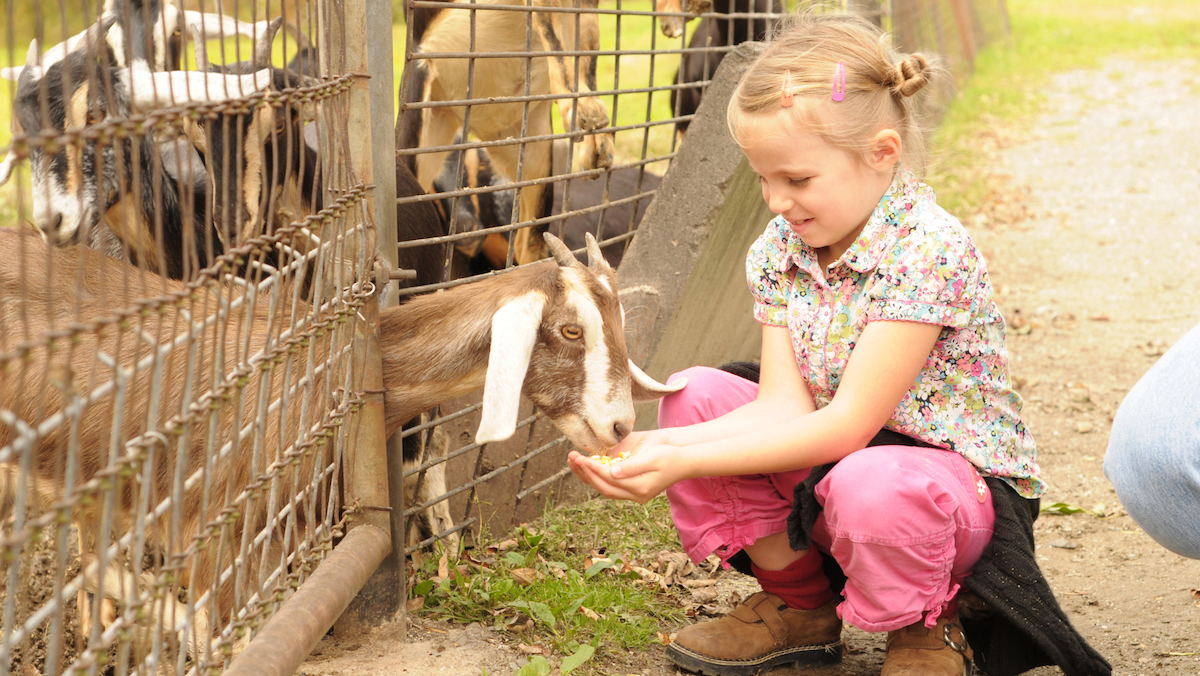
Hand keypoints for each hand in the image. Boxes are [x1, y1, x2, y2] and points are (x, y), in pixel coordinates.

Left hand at [566, 432, 683, 503]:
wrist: (684, 460)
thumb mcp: (652, 457)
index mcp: (640, 488)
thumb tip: (612, 471)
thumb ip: (632, 466)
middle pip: (603, 486)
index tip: (581, 458)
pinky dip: (597, 477)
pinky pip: (609, 486)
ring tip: (574, 462)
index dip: (594, 469)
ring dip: (588, 476)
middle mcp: (635, 495)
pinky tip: (588, 466)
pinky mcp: (632, 489)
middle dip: (586, 473)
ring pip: (604, 488)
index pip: (610, 479)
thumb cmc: (670, 455)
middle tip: (572, 457)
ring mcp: (633, 494)